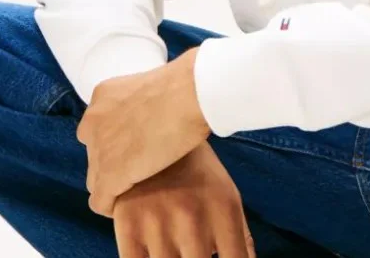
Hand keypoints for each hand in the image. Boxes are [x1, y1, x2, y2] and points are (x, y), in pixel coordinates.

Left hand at [77, 47, 210, 217]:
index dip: (116, 139)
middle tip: (141, 165)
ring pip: (96, 179)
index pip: (98, 127)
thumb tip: (155, 115)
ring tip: (138, 187)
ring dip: (114, 184)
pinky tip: (130, 206)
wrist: (190, 93)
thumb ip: (142, 103)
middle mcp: (94, 121)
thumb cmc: (186, 85)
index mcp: (103, 96)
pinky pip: (100, 201)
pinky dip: (112, 206)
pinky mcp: (110, 174)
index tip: (136, 145)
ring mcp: (100, 148)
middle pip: (95, 153)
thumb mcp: (152, 87)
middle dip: (113, 160)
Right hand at [112, 141, 255, 257]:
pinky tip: (152, 252)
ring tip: (175, 249)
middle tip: (193, 251)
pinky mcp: (128, 224)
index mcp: (224, 210)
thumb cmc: (196, 170)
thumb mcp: (226, 196)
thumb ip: (240, 236)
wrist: (154, 125)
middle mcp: (193, 218)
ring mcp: (159, 223)